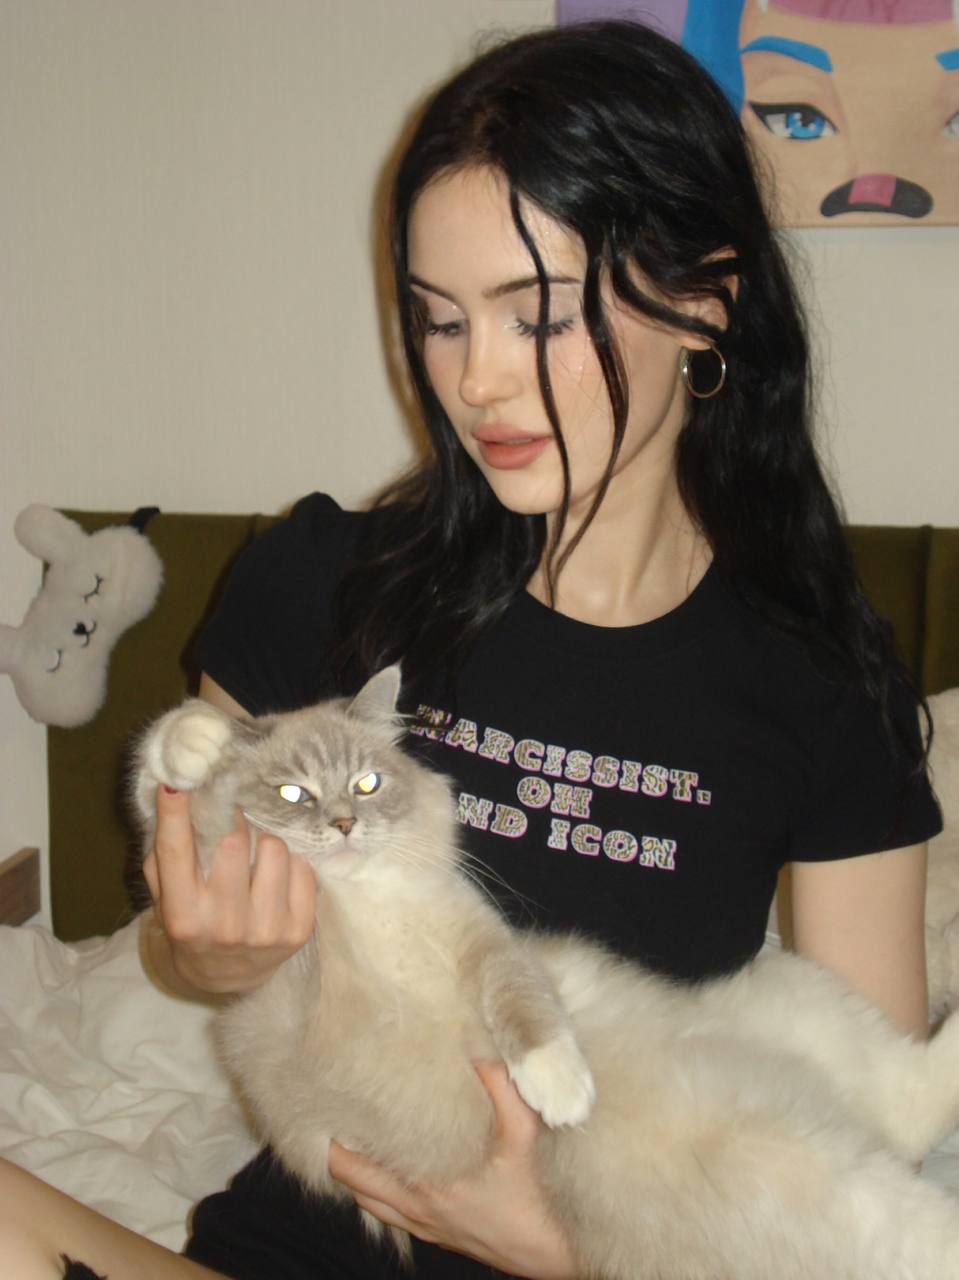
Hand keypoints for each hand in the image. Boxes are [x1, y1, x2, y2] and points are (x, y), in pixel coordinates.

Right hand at [142, 785, 315, 994]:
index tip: (177, 780)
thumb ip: (166, 852)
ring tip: (256, 857)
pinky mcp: (298, 931)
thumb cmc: (194, 922)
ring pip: (273, 848)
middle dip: (232, 822)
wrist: (228, 977)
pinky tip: (277, 877)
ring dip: (265, 842)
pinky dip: (290, 862)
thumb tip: (176, 793)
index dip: (175, 812)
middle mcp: (223, 925)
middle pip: (233, 842)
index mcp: (183, 914)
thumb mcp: (167, 896)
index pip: (176, 852)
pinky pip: (302, 866)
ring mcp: (264, 930)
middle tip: (232, 821)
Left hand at [328, 1061, 578, 1279]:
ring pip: (367, 1200)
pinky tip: (392, 1170)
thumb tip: (479, 1049)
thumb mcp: (524, 1134)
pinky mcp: (437, 1235)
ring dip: (359, 1171)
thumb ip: (502, 1088)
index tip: (337, 1100)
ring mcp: (423, 1225)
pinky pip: (390, 1215)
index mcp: (423, 1183)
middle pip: (350, 1179)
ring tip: (359, 1137)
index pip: (353, 1161)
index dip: (338, 1132)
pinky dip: (379, 1193)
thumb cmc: (537, 1196)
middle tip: (343, 1112)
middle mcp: (414, 1207)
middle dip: (339, 1148)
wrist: (553, 1252)